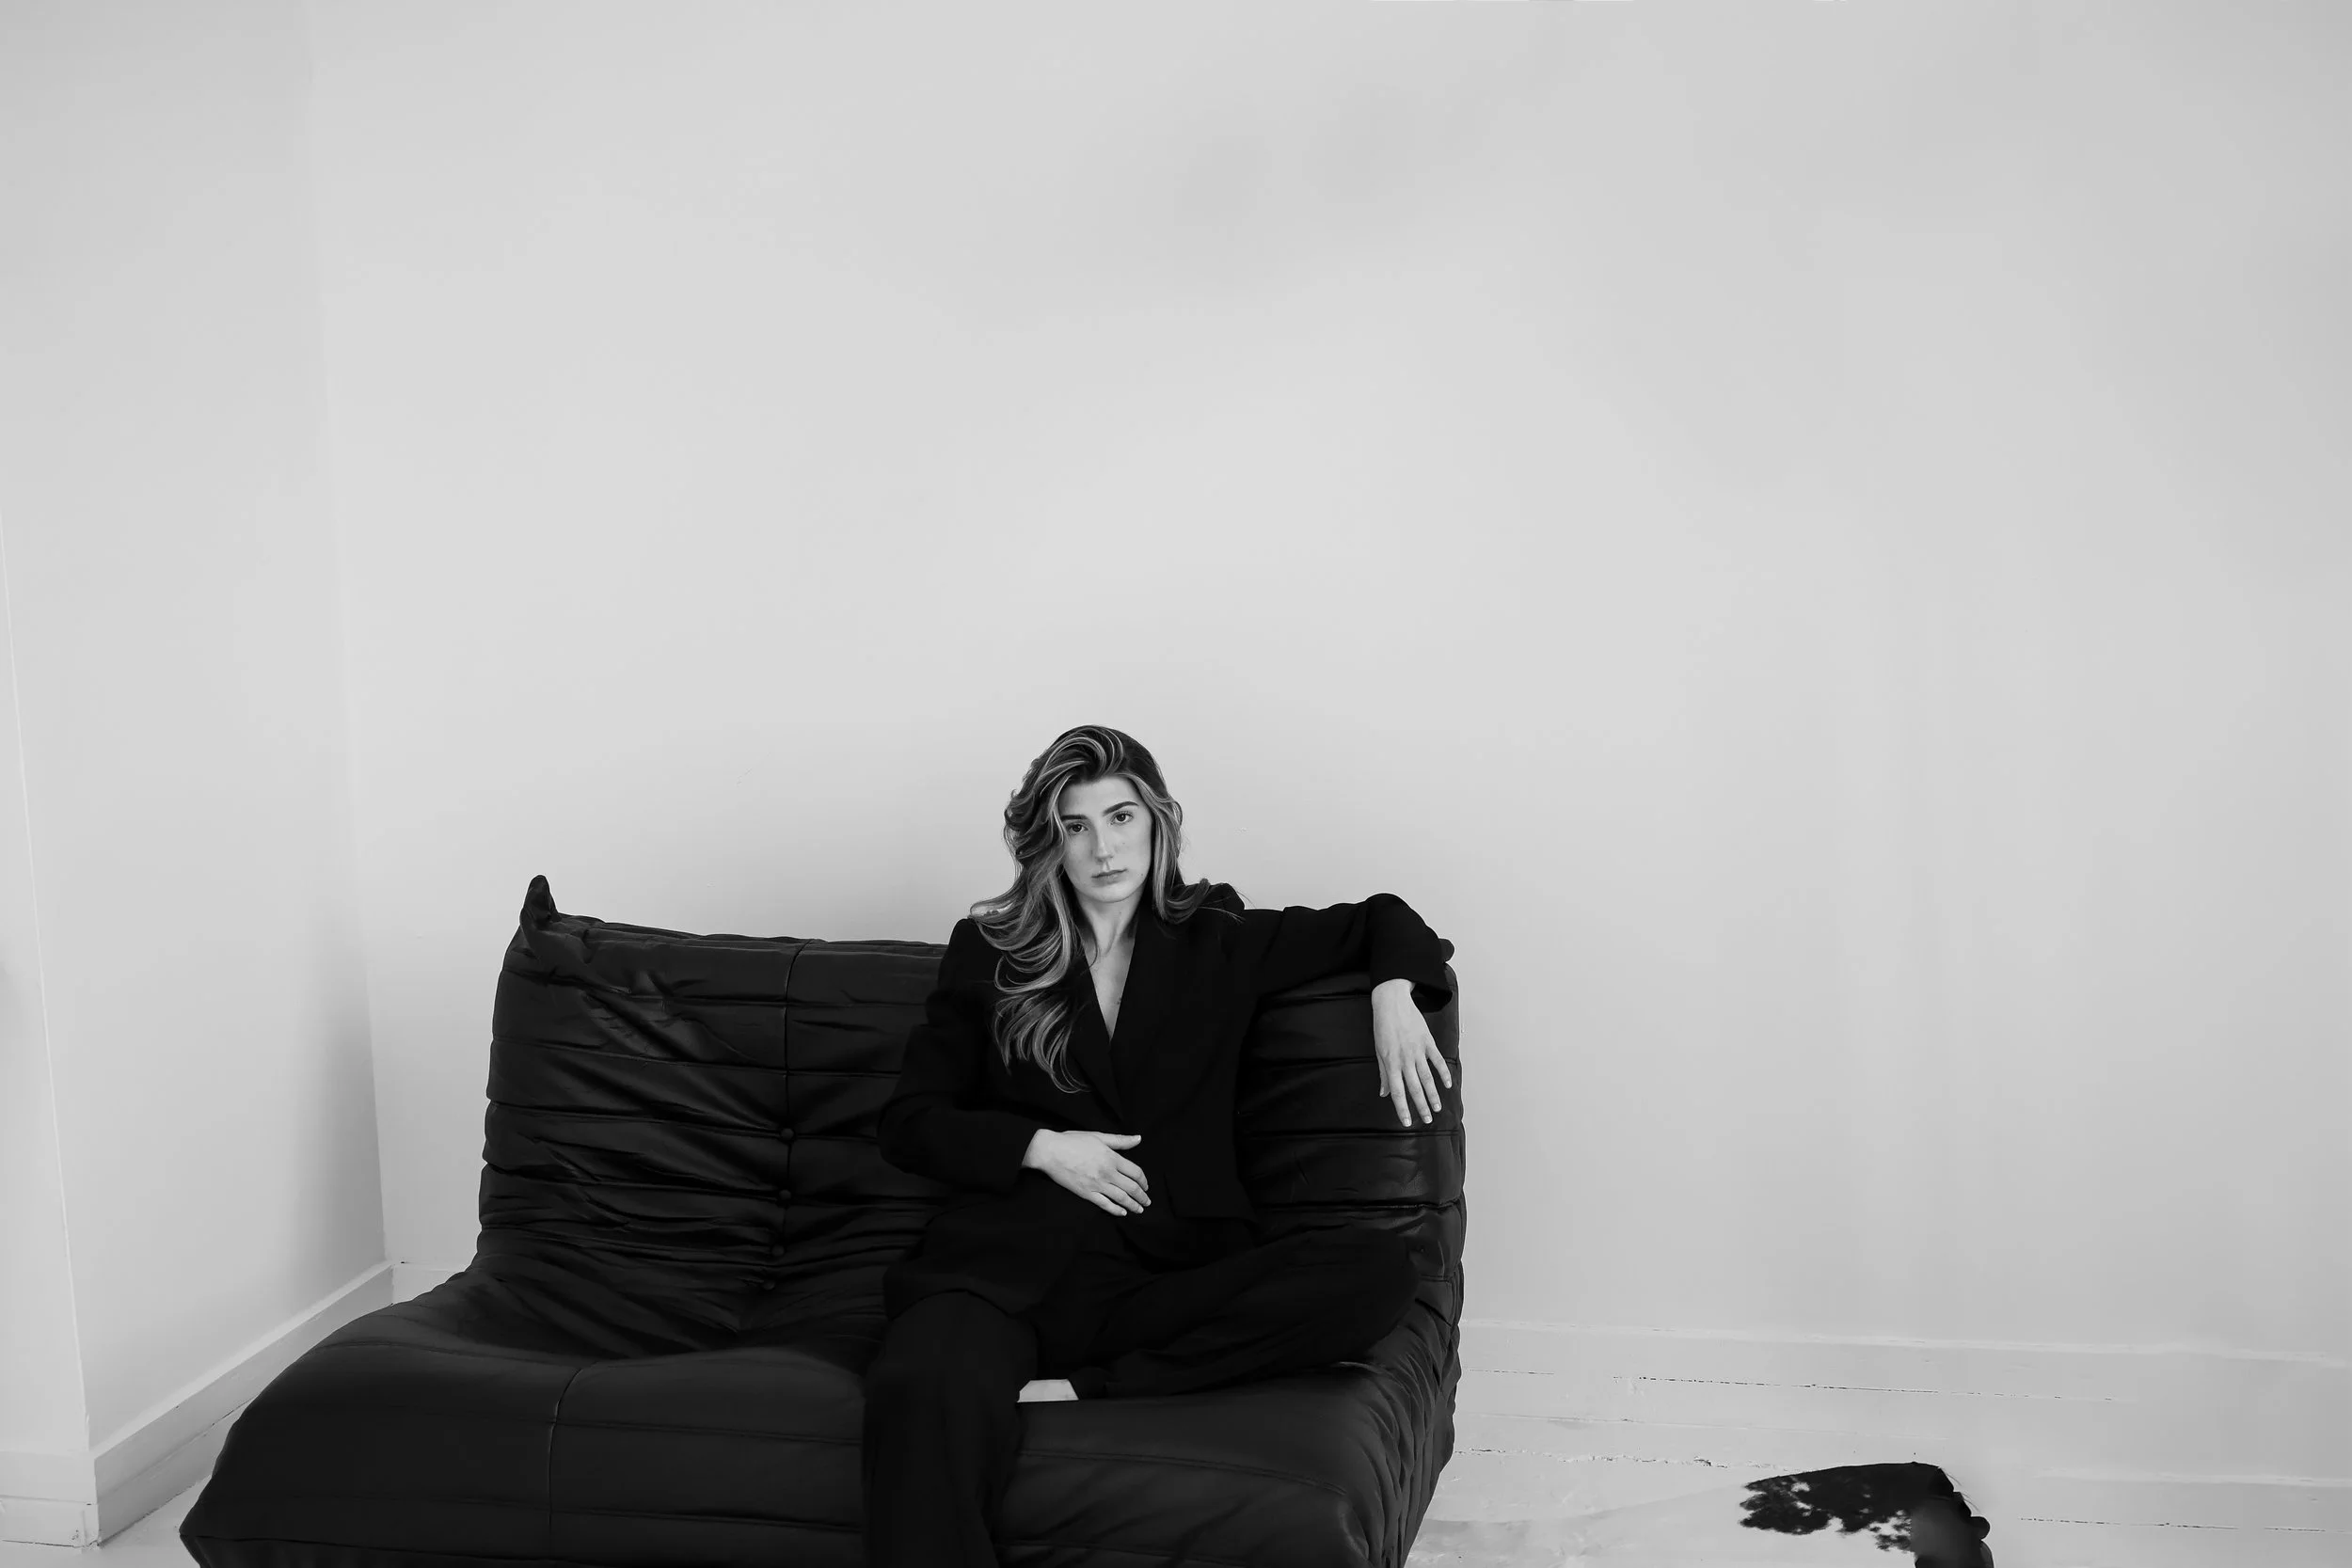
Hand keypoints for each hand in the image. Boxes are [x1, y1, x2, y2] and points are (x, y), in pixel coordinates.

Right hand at [1023, 1129, 1149, 1215]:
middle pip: (1131, 1187)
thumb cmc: (1073, 1141)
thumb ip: (1120, 1140)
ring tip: (1139, 1210)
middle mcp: (1107, 1173)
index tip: (1146, 1186)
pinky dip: (1115, 1210)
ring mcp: (1097, 1185)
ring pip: (1121, 1198)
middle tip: (1147, 1202)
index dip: (1143, 1180)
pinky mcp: (1086, 1193)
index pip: (1135, 1172)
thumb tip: (1139, 1139)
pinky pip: (1104, 1204)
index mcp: (1112, 1158)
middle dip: (1141, 1196)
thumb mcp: (1099, 1136)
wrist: (1050, 1151)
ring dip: (1132, 1205)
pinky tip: (1122, 1212)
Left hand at [1372, 978, 1450, 1126]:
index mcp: (1391, 1063)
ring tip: (1437, 1108)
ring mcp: (1418, 1051)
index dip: (1402, 1108)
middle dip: (1421, 1106)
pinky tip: (1448, 1084)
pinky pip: (1437, 1060)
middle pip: (1415, 1087)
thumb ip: (1384, 1073)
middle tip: (1427, 1121)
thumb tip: (1383, 1093)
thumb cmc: (1383, 1027)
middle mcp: (1405, 1059)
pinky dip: (1443, 1073)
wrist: (1392, 1002)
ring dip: (1433, 1094)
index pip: (1397, 1091)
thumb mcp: (1379, 1051)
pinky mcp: (1428, 1041)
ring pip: (1427, 1077)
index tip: (1407, 1122)